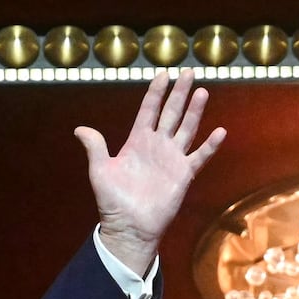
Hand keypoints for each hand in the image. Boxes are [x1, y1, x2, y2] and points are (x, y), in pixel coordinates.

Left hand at [74, 70, 224, 275]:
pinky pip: (199, 156)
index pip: (148, 110)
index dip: (155, 93)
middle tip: (188, 72)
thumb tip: (79, 129)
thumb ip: (95, 148)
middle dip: (179, 93)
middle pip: (171, 113)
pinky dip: (210, 145)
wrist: (129, 226)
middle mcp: (157, 145)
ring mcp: (172, 158)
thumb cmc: (112, 201)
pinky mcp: (184, 174)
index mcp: (137, 141)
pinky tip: (219, 131)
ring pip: (187, 128)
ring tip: (201, 91)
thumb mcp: (100, 171)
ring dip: (194, 111)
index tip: (163, 74)